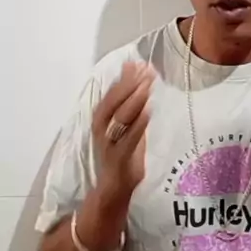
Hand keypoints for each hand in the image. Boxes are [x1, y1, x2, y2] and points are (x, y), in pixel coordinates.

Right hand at [92, 61, 154, 197]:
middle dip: (130, 84)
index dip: (125, 77)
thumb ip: (131, 102)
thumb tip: (139, 75)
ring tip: (147, 85)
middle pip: (114, 102)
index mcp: (102, 118)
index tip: (139, 63)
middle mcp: (102, 128)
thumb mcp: (127, 125)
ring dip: (134, 99)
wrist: (114, 187)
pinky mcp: (118, 157)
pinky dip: (138, 123)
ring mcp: (109, 142)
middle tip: (146, 70)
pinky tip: (148, 110)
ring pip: (120, 117)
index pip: (112, 93)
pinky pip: (128, 138)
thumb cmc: (123, 153)